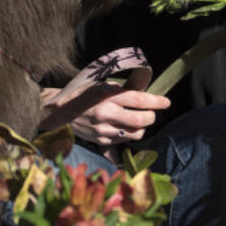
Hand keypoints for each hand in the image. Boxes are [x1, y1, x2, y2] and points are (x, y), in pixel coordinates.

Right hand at [40, 84, 170, 145]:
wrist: (59, 112)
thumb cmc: (82, 94)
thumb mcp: (100, 85)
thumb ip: (120, 90)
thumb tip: (142, 96)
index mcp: (106, 94)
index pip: (139, 99)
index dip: (156, 101)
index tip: (166, 102)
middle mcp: (106, 112)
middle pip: (141, 120)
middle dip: (152, 117)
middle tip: (152, 113)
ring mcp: (103, 128)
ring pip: (135, 133)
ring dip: (142, 127)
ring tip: (139, 121)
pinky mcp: (101, 140)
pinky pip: (124, 140)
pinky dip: (129, 134)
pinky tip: (124, 127)